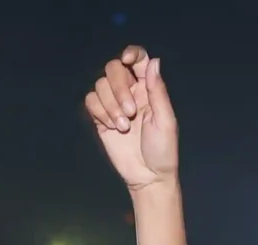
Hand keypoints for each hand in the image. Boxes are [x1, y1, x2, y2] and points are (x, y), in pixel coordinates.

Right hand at [85, 47, 177, 190]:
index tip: (127, 60)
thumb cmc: (162, 150)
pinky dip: (99, 111)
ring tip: (123, 126)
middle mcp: (130, 92)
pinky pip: (91, 101)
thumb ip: (157, 90)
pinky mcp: (101, 118)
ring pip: (100, 85)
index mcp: (148, 89)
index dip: (131, 54)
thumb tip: (154, 61)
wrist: (148, 176)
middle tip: (130, 112)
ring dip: (110, 104)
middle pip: (114, 68)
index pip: (138, 60)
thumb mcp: (165, 120)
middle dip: (119, 87)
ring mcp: (114, 104)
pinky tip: (111, 127)